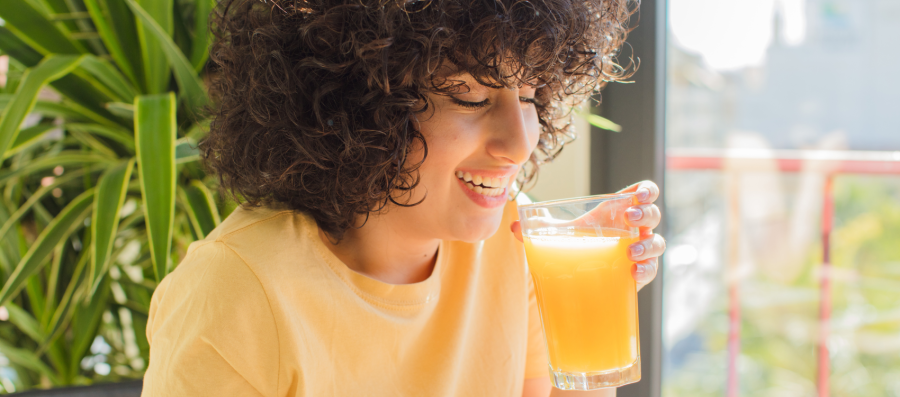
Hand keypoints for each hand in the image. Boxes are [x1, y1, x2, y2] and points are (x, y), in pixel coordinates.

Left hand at [511, 180, 665, 291]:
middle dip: (646, 213)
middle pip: (653, 215)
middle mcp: (634, 230)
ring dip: (648, 245)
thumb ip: (537, 229)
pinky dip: (646, 270)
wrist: (584, 276)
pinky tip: (633, 272)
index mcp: (619, 212)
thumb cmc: (579, 246)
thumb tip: (511, 226)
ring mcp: (640, 251)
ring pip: (657, 243)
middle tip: (631, 217)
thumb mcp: (561, 235)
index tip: (640, 193)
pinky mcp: (639, 273)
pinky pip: (651, 269)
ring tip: (631, 251)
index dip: (648, 190)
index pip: (644, 194)